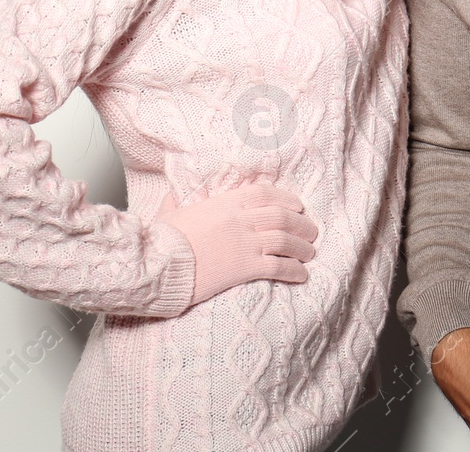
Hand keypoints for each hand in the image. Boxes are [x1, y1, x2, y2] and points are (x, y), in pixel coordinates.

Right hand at [152, 182, 318, 306]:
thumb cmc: (162, 239)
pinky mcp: (245, 268)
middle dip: (301, 224)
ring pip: (285, 241)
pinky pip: (278, 267)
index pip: (265, 193)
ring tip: (310, 253)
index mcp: (225, 202)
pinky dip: (294, 270)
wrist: (158, 265)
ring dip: (302, 247)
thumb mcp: (171, 212)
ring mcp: (245, 243)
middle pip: (282, 216)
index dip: (286, 198)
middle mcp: (240, 219)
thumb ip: (178, 201)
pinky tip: (301, 275)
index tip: (297, 205)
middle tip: (311, 231)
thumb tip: (173, 194)